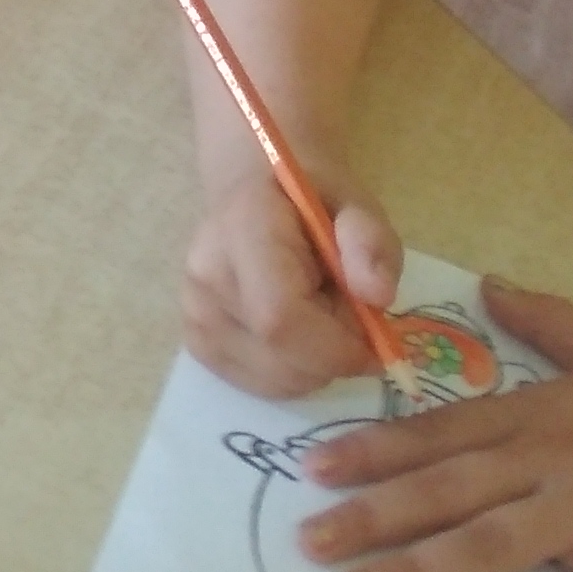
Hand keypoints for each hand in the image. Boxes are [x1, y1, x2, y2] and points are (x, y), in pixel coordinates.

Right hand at [183, 163, 405, 401]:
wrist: (253, 187)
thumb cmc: (310, 196)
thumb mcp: (356, 204)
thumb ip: (370, 243)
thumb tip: (377, 296)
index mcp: (242, 229)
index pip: (280, 316)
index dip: (335, 347)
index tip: (376, 343)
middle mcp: (206, 274)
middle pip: (277, 357)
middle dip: (333, 357)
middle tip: (350, 319)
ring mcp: (195, 310)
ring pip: (272, 379)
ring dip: (316, 366)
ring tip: (320, 318)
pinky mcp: (196, 338)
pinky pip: (257, 384)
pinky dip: (294, 374)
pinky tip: (298, 335)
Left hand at [290, 280, 572, 571]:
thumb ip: (544, 317)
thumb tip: (487, 281)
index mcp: (535, 415)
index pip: (437, 434)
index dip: (374, 451)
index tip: (313, 468)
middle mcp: (546, 460)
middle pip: (444, 489)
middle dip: (370, 513)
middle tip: (306, 540)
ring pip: (489, 541)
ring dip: (423, 570)